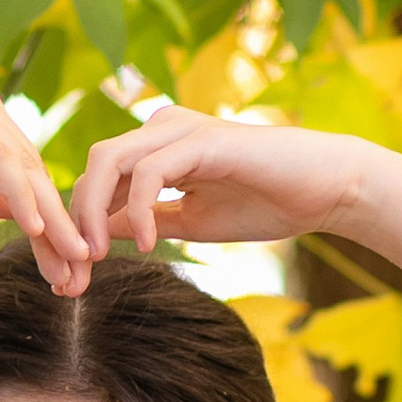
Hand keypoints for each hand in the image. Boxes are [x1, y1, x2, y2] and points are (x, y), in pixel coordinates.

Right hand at [0, 78, 89, 288]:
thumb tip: (28, 213)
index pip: (30, 170)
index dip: (56, 222)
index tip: (75, 273)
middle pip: (33, 169)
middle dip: (61, 228)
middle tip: (82, 280)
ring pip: (19, 165)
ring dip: (49, 220)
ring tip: (70, 266)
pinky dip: (17, 192)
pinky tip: (35, 230)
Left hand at [68, 105, 401, 338]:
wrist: (325, 190)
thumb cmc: (267, 203)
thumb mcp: (191, 221)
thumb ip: (146, 221)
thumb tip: (100, 235)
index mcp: (159, 147)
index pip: (101, 177)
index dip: (81, 222)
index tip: (76, 273)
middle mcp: (163, 128)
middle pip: (95, 165)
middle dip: (77, 218)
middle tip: (76, 268)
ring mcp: (181, 129)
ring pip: (110, 160)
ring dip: (94, 213)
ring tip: (98, 256)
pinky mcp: (202, 139)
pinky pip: (149, 171)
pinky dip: (139, 210)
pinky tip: (148, 243)